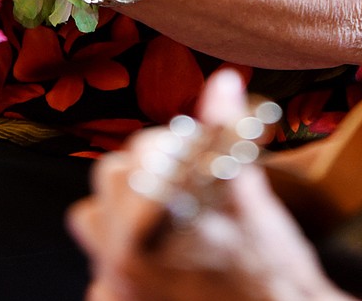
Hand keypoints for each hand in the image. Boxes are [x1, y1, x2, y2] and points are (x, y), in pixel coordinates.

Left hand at [69, 70, 349, 300]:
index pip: (139, 153)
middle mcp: (120, 261)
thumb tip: (223, 80)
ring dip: (123, 208)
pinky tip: (164, 259)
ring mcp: (116, 291)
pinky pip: (98, 269)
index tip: (202, 154)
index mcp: (148, 227)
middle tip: (188, 180)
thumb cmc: (271, 270)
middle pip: (109, 177)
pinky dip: (122, 258)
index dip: (176, 145)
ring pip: (91, 219)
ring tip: (170, 214)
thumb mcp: (250, 198)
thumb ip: (226, 133)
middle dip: (147, 168)